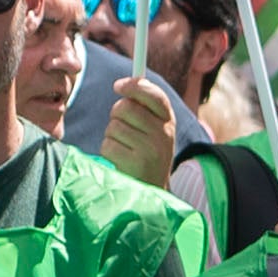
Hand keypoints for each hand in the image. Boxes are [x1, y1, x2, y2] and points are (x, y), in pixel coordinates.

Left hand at [101, 69, 178, 191]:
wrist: (153, 192)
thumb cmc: (149, 154)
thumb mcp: (156, 130)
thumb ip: (145, 108)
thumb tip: (125, 84)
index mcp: (169, 122)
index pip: (154, 95)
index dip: (135, 86)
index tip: (117, 86)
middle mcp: (163, 134)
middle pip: (126, 107)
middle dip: (116, 115)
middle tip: (122, 127)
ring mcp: (150, 149)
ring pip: (113, 126)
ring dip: (111, 135)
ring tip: (124, 148)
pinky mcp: (134, 164)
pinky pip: (108, 145)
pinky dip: (108, 151)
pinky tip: (121, 160)